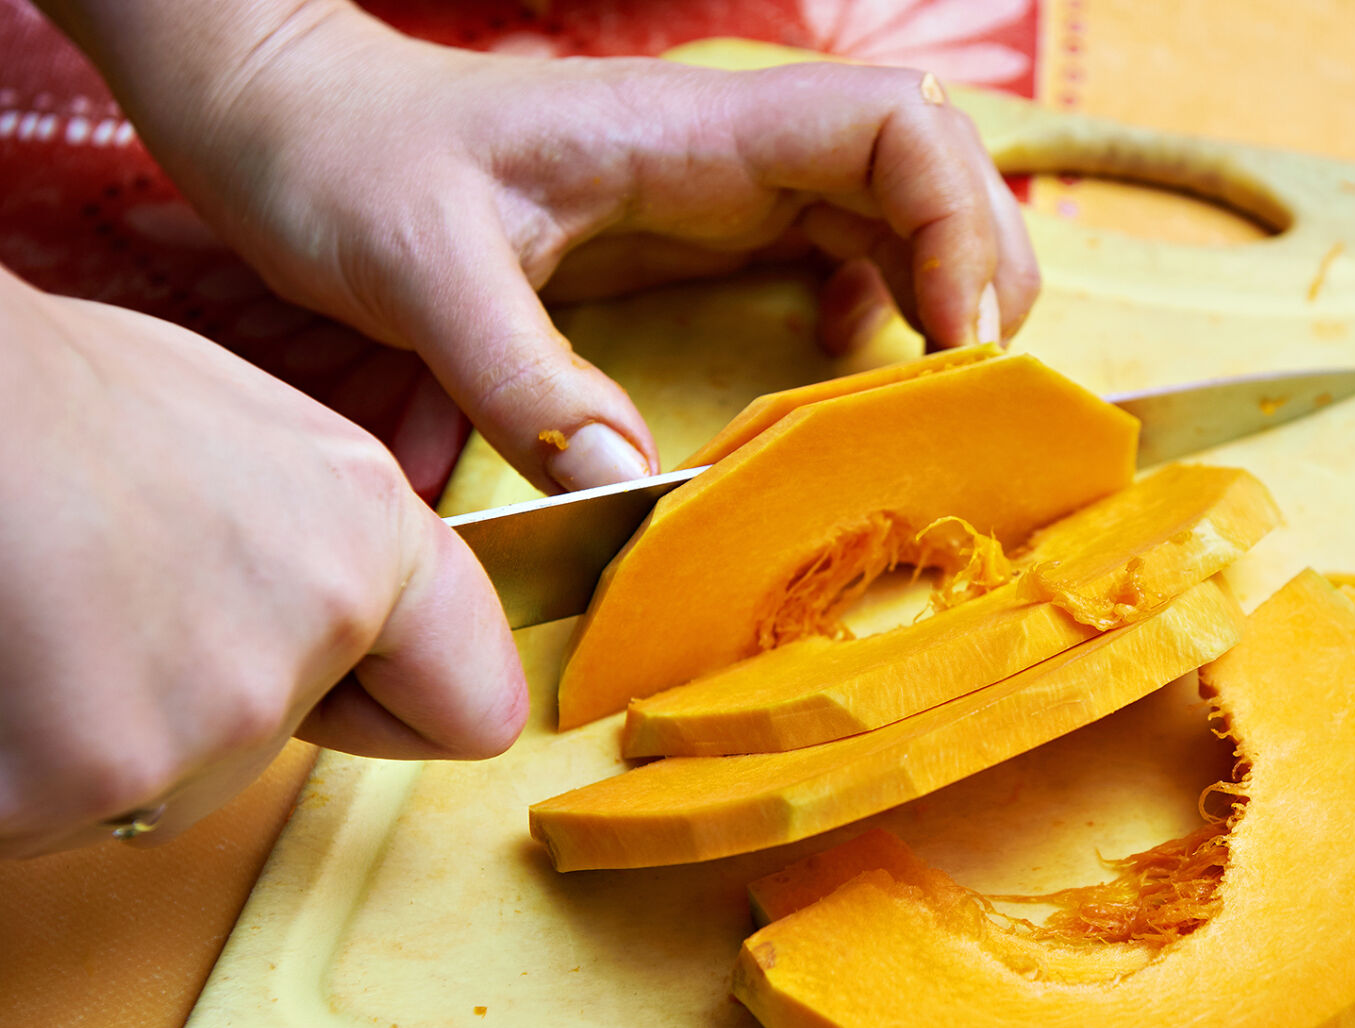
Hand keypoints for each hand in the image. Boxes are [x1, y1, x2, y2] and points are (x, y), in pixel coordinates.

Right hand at [0, 268, 525, 855]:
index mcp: (368, 540)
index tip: (356, 688)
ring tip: (43, 617)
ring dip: (103, 739)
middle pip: (277, 751)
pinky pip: (52, 814)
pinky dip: (15, 768)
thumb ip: (331, 548)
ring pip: (159, 790)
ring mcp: (197, 723)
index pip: (475, 708)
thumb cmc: (54, 392)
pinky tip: (3, 663)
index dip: (402, 704)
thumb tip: (347, 624)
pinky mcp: (75, 782)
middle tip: (112, 603)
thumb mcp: (253, 438)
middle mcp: (308, 638)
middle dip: (205, 706)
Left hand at [53, 0, 1038, 493]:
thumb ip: (523, 377)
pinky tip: (834, 359)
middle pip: (926, 165)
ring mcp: (716, 188)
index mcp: (688, 133)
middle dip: (982, 259)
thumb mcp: (419, 270)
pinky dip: (870, 299)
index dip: (955, 224)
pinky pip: (827, 245)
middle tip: (974, 379)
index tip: (953, 341)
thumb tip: (632, 490)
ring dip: (941, 284)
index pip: (889, 128)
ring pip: (890, 206)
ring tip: (940, 381)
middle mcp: (725, 151)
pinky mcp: (692, 228)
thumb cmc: (346, 167)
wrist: (291, 127)